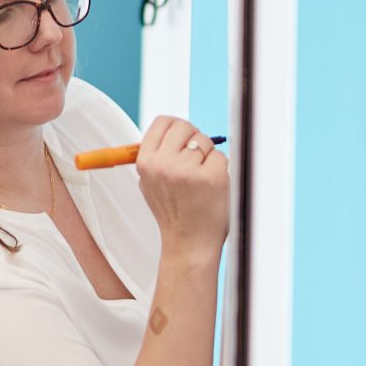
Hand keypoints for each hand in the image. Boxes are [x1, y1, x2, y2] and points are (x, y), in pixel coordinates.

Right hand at [134, 116, 229, 260]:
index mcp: (146, 163)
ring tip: (200, 179)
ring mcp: (188, 170)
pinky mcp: (211, 177)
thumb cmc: (172, 213)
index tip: (181, 139)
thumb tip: (169, 131)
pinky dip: (219, 169)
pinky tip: (211, 187)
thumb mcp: (149, 184)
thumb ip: (155, 157)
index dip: (176, 129)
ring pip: (205, 141)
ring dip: (207, 156)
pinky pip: (220, 157)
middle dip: (193, 139)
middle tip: (193, 161)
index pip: (163, 122)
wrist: (188, 242)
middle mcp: (164, 164)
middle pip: (185, 127)